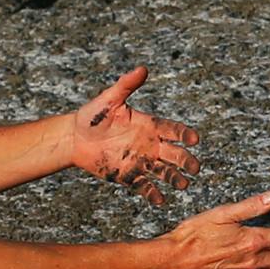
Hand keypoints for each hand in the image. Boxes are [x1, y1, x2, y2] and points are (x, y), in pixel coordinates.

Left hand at [71, 66, 200, 204]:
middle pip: (176, 154)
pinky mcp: (131, 177)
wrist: (74, 139)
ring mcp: (142, 162)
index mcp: (150, 126)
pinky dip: (154, 194)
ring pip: (165, 172)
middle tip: (195, 168)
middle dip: (187, 161)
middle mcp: (151, 145)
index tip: (194, 139)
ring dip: (176, 179)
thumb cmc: (92, 116)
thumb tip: (142, 68)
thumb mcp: (109, 99)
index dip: (185, 135)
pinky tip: (160, 200)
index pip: (174, 130)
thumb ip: (126, 85)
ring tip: (183, 185)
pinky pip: (146, 187)